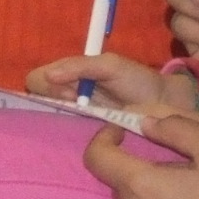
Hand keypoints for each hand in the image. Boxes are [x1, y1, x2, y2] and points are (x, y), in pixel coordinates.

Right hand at [25, 53, 198, 114]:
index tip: (70, 90)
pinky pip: (63, 131)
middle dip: (54, 98)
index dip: (46, 85)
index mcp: (69, 73)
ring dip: (63, 113)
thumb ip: (79, 66)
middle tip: (80, 102)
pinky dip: (69, 128)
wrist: (163, 104)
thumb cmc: (136, 80)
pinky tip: (88, 124)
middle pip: (37, 98)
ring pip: (47, 116)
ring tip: (88, 112)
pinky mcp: (83, 132)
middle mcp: (66, 93)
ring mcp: (74, 114)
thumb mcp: (109, 65)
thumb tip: (47, 76)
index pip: (36, 79)